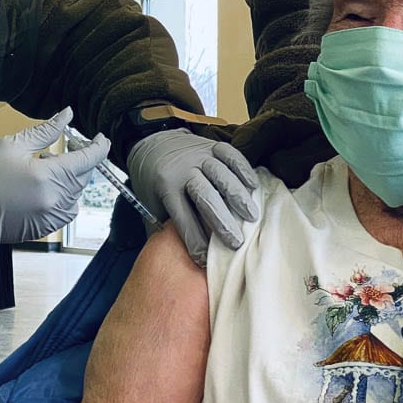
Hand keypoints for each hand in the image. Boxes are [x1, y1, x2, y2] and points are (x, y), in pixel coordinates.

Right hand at [0, 108, 109, 253]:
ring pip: (77, 192)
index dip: (99, 146)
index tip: (100, 137)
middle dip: (80, 158)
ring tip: (45, 166)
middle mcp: (56, 201)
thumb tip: (67, 114)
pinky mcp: (47, 228)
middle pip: (84, 175)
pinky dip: (62, 193)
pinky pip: (66, 207)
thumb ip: (46, 131)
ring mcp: (52, 218)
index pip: (89, 161)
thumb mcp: (13, 144)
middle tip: (65, 145)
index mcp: (50, 178)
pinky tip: (42, 184)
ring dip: (70, 176)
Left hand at [127, 129, 257, 264]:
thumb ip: (161, 227)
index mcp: (165, 186)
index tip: (206, 259)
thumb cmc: (154, 181)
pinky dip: (243, 169)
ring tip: (251, 217)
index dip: (194, 238)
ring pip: (220, 175)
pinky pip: (229, 154)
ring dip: (237, 196)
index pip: (181, 215)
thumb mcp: (149, 203)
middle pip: (204, 196)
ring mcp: (198, 155)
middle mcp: (183, 169)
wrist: (152, 142)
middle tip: (236, 242)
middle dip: (221, 220)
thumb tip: (173, 260)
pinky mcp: (211, 145)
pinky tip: (253, 186)